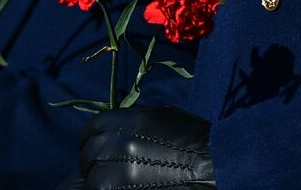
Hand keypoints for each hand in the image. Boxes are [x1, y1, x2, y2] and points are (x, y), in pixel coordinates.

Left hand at [78, 106, 214, 188]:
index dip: (90, 136)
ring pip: (92, 179)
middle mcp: (119, 146)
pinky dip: (108, 189)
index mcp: (129, 122)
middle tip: (104, 165)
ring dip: (99, 179)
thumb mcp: (161, 117)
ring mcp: (118, 175)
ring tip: (116, 180)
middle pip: (88, 155)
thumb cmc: (191, 139)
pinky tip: (121, 187)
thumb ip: (131, 120)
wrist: (212, 166)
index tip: (93, 143)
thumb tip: (110, 128)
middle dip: (93, 159)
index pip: (92, 128)